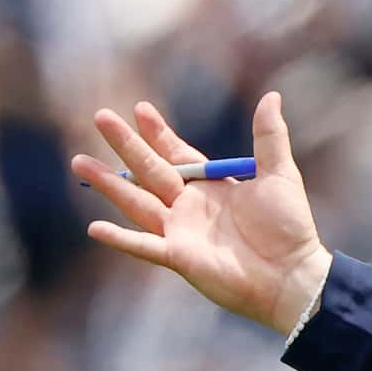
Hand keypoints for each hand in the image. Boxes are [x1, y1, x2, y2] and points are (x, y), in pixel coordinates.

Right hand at [72, 92, 331, 334]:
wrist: (292, 274)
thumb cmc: (290, 227)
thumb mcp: (280, 174)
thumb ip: (270, 137)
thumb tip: (271, 96)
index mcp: (211, 185)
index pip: (177, 154)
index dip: (158, 133)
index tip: (139, 108)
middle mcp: (190, 206)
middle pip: (149, 170)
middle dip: (125, 144)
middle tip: (100, 116)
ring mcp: (180, 232)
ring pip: (136, 202)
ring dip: (108, 184)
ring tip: (79, 161)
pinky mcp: (178, 257)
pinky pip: (143, 246)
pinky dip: (120, 239)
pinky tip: (95, 228)